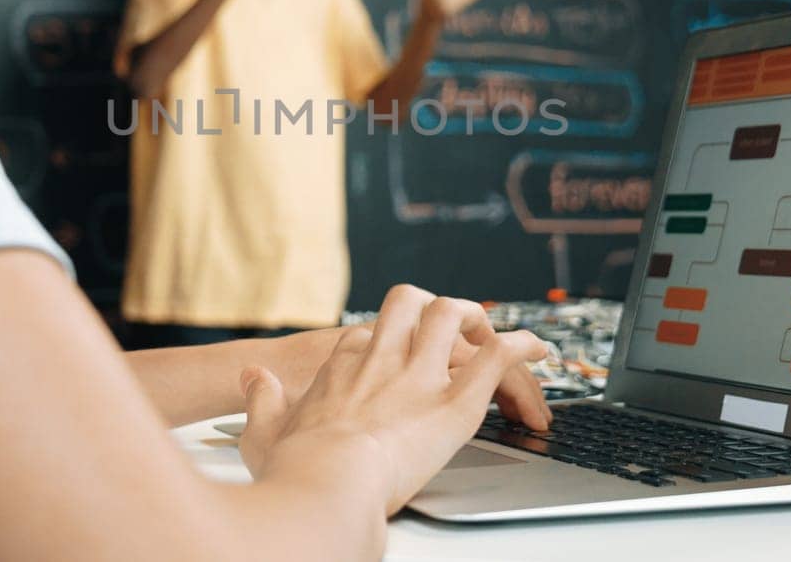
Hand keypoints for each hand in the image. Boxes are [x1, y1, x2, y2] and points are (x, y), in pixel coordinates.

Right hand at [237, 285, 547, 515]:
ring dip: (480, 320)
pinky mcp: (456, 401)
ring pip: (455, 314)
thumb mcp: (260, 430)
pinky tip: (539, 351)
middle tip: (452, 332)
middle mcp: (383, 357)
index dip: (383, 344)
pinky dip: (523, 347)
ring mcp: (421, 374)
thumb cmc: (294, 470)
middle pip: (411, 305)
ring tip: (500, 337)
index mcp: (341, 364)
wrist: (325, 485)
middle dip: (432, 310)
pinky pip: (499, 356)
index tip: (393, 360)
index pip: (366, 336)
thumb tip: (251, 376)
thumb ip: (260, 399)